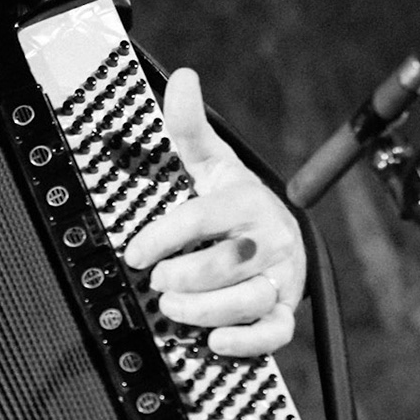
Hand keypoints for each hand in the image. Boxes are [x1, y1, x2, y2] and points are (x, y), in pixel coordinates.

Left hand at [122, 68, 304, 356]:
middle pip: (225, 263)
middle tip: (157, 281)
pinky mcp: (285, 312)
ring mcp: (281, 277)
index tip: (135, 253)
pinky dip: (245, 342)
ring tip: (172, 307)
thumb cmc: (235, 204)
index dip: (165, 236)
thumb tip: (182, 77)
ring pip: (247, 300)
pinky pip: (274, 334)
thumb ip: (190, 129)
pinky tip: (215, 341)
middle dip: (183, 276)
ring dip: (203, 310)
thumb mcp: (212, 166)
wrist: (279, 239)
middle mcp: (270, 240)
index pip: (203, 218)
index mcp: (248, 201)